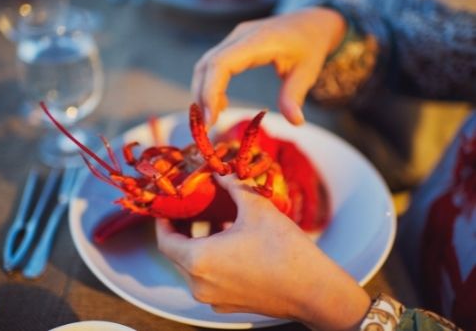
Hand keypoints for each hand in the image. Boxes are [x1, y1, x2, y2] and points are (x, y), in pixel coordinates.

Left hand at [156, 175, 369, 330]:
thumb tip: (220, 171)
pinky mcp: (229, 305)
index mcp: (199, 261)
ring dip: (199, 244)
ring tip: (217, 221)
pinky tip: (233, 241)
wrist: (314, 290)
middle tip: (193, 208)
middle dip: (183, 230)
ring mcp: (214, 299)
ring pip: (195, 267)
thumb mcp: (255, 207)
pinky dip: (212, 260)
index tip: (168, 207)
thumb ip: (232, 185)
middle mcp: (200, 285)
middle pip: (178, 254)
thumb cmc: (284, 248)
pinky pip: (209, 279)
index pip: (165, 241)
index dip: (164, 222)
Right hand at [191, 7, 346, 124]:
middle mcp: (240, 36)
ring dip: (203, 92)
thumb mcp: (308, 71)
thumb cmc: (310, 45)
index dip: (210, 91)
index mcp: (258, 40)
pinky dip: (210, 85)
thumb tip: (295, 122)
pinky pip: (213, 64)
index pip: (221, 63)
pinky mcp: (233, 44)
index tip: (211, 119)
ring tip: (212, 118)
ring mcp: (234, 38)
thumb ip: (295, 95)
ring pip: (205, 64)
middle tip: (206, 126)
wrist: (311, 22)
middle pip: (206, 64)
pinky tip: (221, 105)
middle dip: (202, 96)